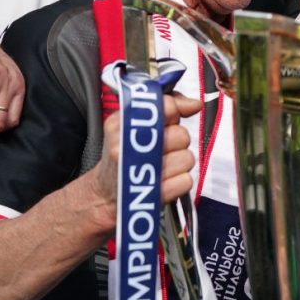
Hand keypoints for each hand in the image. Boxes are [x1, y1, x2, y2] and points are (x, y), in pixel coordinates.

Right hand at [90, 94, 200, 229]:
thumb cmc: (126, 154)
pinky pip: (187, 180)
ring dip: (180, 163)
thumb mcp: (132, 124)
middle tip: (162, 148)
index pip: (165, 106)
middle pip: (181, 135)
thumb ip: (165, 107)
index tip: (172, 120)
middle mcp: (127, 147)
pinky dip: (180, 182)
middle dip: (177, 142)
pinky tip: (165, 181)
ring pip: (187, 158)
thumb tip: (195, 103)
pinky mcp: (153, 195)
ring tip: (162, 166)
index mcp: (121, 123)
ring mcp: (139, 172)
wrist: (105, 194)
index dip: (175, 112)